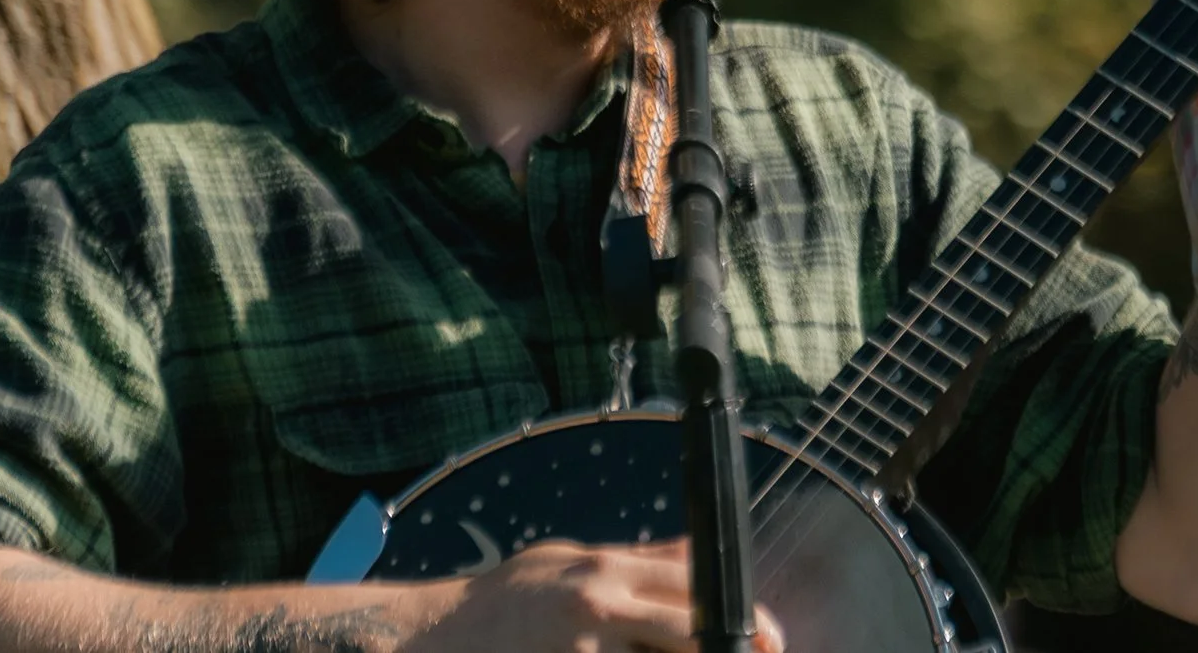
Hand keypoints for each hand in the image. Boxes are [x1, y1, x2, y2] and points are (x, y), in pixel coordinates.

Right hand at [402, 539, 787, 652]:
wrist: (431, 639)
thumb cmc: (502, 600)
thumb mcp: (567, 560)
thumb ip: (634, 561)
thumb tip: (696, 555)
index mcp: (605, 571)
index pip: (696, 582)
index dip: (741, 611)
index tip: (766, 632)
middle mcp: (600, 609)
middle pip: (691, 631)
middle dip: (731, 647)